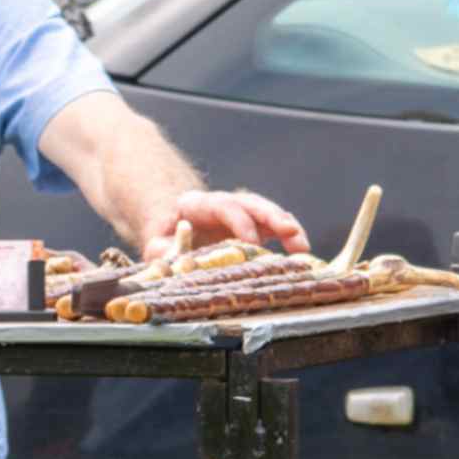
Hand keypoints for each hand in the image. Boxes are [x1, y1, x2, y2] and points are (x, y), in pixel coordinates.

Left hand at [142, 188, 306, 260]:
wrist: (170, 235)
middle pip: (250, 203)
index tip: (251, 241)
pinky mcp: (253, 226)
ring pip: (267, 212)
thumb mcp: (156, 247)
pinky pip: (274, 226)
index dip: (238, 221)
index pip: (222, 205)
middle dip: (271, 216)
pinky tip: (302, 250)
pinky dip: (289, 236)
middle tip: (290, 231)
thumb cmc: (163, 243)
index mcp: (196, 204)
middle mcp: (221, 203)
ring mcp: (240, 212)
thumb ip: (162, 251)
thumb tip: (175, 255)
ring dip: (286, 227)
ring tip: (303, 246)